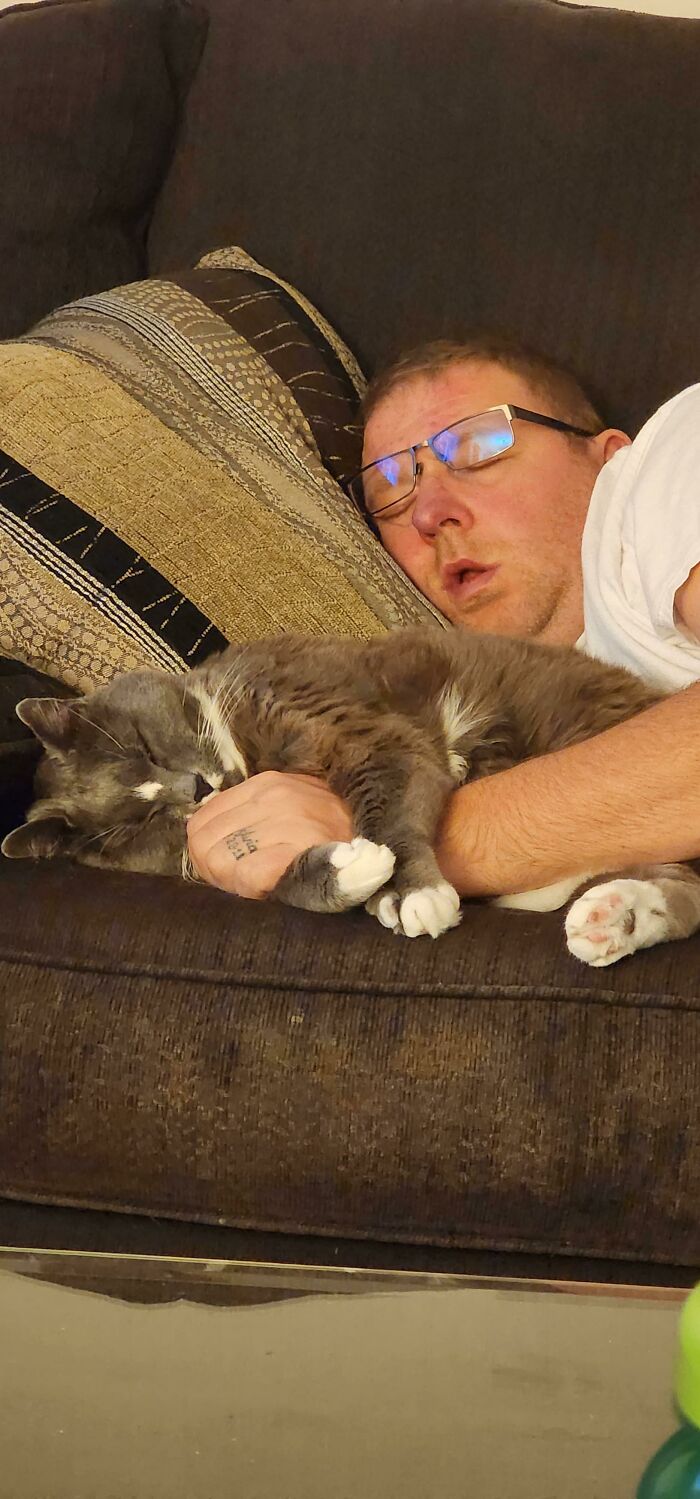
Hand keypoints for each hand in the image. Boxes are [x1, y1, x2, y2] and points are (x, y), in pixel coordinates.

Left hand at [186, 770, 353, 899]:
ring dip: (233, 880)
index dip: (209, 851)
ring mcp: (289, 821)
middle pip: (203, 842)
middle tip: (246, 880)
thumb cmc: (333, 840)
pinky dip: (251, 888)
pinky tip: (273, 889)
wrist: (387, 854)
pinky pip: (244, 875)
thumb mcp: (291, 812)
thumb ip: (249, 818)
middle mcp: (275, 795)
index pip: (201, 821)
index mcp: (268, 783)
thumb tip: (200, 836)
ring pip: (219, 860)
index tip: (231, 867)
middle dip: (217, 868)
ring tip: (263, 883)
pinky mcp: (300, 850)